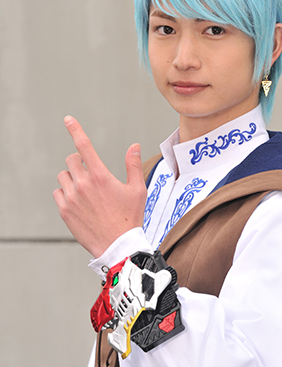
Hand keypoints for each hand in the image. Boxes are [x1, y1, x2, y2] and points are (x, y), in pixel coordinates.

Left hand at [53, 116, 146, 257]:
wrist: (118, 246)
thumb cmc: (130, 218)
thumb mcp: (138, 190)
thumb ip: (133, 165)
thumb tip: (134, 146)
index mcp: (101, 176)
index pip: (84, 146)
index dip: (75, 130)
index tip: (68, 119)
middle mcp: (83, 184)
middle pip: (71, 160)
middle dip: (80, 162)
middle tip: (91, 175)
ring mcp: (71, 198)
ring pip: (63, 176)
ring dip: (72, 177)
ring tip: (86, 190)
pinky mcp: (64, 210)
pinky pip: (58, 192)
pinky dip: (65, 193)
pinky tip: (79, 202)